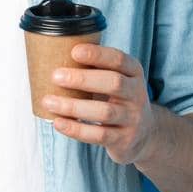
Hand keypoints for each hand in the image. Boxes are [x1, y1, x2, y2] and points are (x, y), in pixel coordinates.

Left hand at [41, 43, 160, 165]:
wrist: (143, 134)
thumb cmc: (117, 99)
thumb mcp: (115, 80)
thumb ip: (94, 69)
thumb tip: (55, 56)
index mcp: (134, 73)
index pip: (119, 60)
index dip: (98, 55)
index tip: (74, 51)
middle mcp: (137, 94)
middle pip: (114, 83)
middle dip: (82, 79)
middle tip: (55, 76)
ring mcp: (133, 119)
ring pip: (104, 111)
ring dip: (73, 106)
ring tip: (49, 102)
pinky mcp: (124, 140)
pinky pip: (99, 135)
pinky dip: (76, 129)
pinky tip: (58, 123)